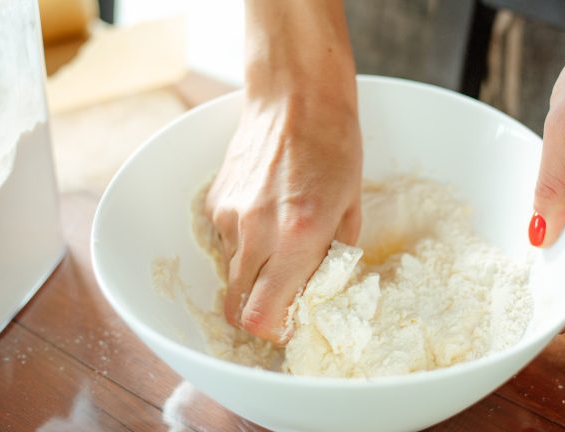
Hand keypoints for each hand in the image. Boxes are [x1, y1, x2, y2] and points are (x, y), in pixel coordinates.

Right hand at [205, 0, 359, 343]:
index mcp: (298, 236)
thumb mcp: (350, 206)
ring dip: (253, 276)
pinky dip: (242, 244)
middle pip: (236, 309)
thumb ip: (334, 256)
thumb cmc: (334, 146)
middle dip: (259, 314)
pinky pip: (224, 242)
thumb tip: (322, 290)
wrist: (295, 96)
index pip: (264, 318)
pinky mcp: (214, 201)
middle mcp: (256, 233)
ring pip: (231, 276)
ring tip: (279, 244)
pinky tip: (264, 216)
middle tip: (283, 299)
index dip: (276, 332)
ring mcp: (229, 217)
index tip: (292, 323)